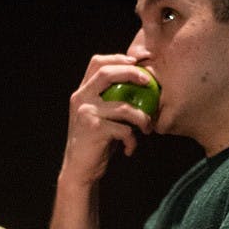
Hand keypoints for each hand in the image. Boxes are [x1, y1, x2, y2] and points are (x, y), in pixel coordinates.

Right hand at [61, 54, 155, 182]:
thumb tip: (141, 83)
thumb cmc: (96, 143)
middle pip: (107, 73)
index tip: (138, 62)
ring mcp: (86, 113)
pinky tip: (131, 149)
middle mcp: (80, 98)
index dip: (118, 57)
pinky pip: (124, 129)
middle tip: (149, 82)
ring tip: (147, 128)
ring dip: (142, 118)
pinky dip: (133, 140)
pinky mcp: (94, 130)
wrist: (79, 171)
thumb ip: (111, 99)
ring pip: (123, 106)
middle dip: (132, 73)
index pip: (97, 63)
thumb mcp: (100, 116)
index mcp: (82, 92)